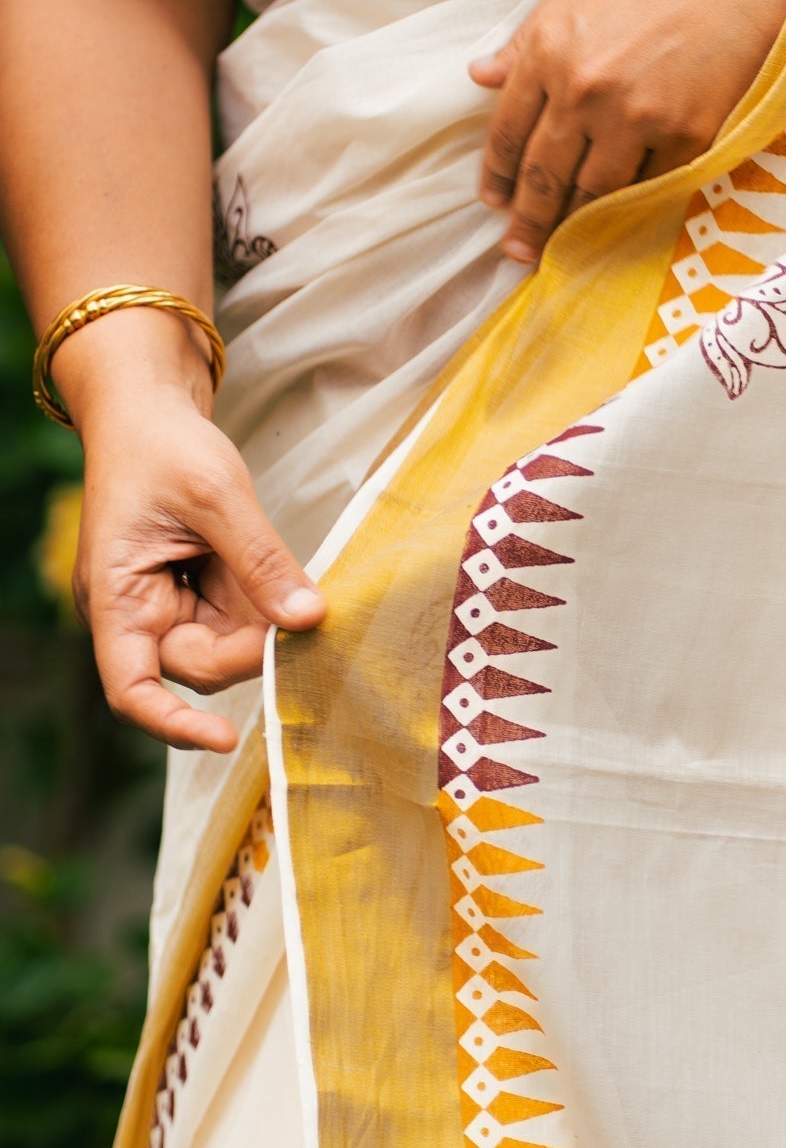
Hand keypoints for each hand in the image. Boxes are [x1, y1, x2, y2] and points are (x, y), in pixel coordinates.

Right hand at [59, 309, 325, 752]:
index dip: (174, 725)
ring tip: (279, 570)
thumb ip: (260, 560)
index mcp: (116, 597)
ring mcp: (170, 606)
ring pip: (228, 645)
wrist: (151, 409)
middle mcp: (138, 613)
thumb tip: (308, 619)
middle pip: (198, 667)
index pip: (132, 688)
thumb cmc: (164, 445)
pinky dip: (266, 604)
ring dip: (263, 620)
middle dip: (250, 644)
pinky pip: (240, 619)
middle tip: (298, 608)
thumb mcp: (216, 495)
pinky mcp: (199, 593)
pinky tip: (284, 579)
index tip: (224, 739)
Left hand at [469, 0, 785, 261]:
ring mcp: (638, 118)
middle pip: (545, 175)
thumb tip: (482, 76)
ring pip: (595, 192)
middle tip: (519, 251)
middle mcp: (586, 91)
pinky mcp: (689, 135)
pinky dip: (635, 207)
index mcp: (550, 50)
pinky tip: (622, 221)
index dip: (498, 176)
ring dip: (576, 226)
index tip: (494, 202)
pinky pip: (652, 186)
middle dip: (528, 220)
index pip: (508, 132)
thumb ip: (529, 38)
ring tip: (565, 248)